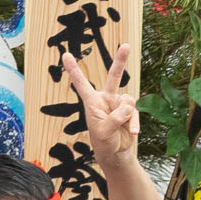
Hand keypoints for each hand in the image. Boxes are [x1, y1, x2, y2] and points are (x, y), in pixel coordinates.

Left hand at [66, 47, 139, 161]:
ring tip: (122, 127)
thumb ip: (114, 118)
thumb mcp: (104, 131)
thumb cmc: (104, 143)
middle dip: (120, 61)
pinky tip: (133, 132)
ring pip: (128, 100)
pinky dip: (134, 122)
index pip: (81, 83)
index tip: (65, 55)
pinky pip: (135, 112)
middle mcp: (106, 99)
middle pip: (114, 77)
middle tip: (125, 45)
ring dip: (126, 115)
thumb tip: (128, 107)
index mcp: (92, 102)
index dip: (73, 69)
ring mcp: (119, 104)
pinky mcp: (130, 111)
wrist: (116, 154)